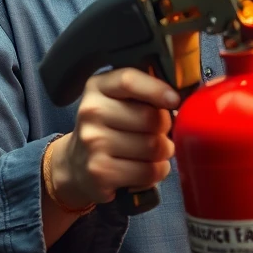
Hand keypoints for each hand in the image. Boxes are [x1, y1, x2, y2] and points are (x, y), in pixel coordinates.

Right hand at [47, 68, 178, 210]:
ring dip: (162, 153)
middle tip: (157, 134)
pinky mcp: (101, 171)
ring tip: (150, 153)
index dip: (157, 89)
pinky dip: (156, 172)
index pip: (129, 80)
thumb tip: (177, 99)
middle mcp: (91, 112)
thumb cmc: (108, 130)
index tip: (174, 100)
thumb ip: (142, 93)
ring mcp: (93, 142)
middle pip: (151, 118)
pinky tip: (143, 169)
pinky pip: (149, 171)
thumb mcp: (116, 101)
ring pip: (154, 147)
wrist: (75, 165)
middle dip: (165, 129)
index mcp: (97, 87)